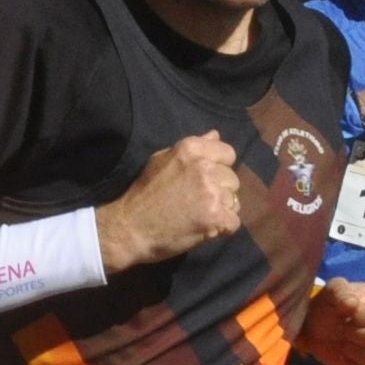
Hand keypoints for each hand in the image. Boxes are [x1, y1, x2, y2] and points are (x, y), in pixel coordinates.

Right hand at [97, 131, 240, 272]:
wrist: (130, 228)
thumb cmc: (144, 194)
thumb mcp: (161, 159)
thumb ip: (193, 148)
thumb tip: (215, 135)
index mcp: (191, 149)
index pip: (228, 153)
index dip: (220, 168)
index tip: (206, 181)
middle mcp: (204, 167)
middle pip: (232, 179)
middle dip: (221, 191)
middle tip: (198, 202)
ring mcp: (211, 192)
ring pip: (234, 201)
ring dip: (221, 211)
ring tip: (199, 215)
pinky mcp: (215, 217)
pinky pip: (234, 222)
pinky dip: (222, 228)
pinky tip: (204, 228)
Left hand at [304, 279, 364, 364]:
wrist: (323, 329)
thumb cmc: (332, 306)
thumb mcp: (330, 292)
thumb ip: (340, 292)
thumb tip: (352, 303)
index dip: (359, 317)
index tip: (349, 314)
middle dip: (352, 336)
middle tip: (346, 329)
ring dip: (351, 352)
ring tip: (347, 342)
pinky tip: (350, 356)